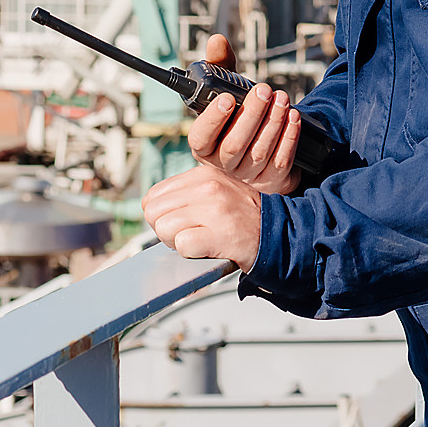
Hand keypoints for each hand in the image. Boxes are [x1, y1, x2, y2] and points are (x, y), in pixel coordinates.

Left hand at [142, 163, 262, 268]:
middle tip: (189, 232)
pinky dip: (191, 252)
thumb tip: (149, 207)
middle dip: (165, 229)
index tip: (181, 221)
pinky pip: (182, 246)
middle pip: (154, 214)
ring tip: (200, 239)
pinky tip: (207, 248)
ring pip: (164, 229)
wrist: (279, 233)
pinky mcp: (219, 235)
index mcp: (203, 174)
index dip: (162, 214)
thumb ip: (185, 192)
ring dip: (177, 242)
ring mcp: (214, 211)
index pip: (153, 196)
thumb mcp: (217, 189)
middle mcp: (207, 187)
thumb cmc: (244, 216)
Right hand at [186, 33, 303, 196]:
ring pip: (259, 152)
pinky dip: (289, 137)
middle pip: (234, 145)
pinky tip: (294, 117)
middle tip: (265, 90)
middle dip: (252, 115)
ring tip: (282, 98)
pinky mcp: (272, 181)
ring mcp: (248, 176)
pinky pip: (281, 161)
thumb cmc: (240, 115)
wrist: (265, 145)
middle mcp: (223, 165)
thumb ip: (221, 66)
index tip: (227, 97)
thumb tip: (218, 41)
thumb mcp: (229, 90)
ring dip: (273, 122)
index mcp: (204, 145)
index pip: (200, 138)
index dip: (213, 119)